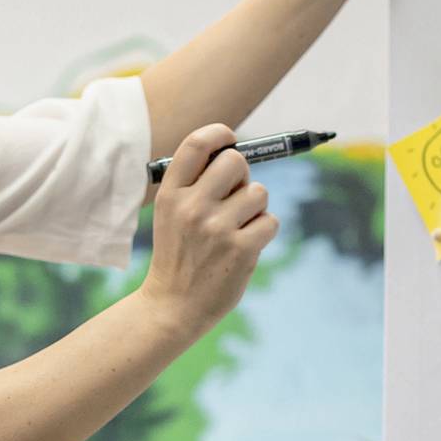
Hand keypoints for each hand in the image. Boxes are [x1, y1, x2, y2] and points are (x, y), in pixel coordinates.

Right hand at [139, 127, 276, 333]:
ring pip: (259, 193)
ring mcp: (216, 229)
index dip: (220, 134)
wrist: (171, 306)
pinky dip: (263, 231)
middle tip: (234, 198)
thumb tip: (236, 154)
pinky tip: (245, 246)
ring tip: (237, 228)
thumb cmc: (178, 255)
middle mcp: (191, 207)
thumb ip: (195, 184)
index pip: (197, 144)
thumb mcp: (171, 214)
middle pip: (236, 162)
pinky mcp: (240, 250)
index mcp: (171, 194)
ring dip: (255, 208)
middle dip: (243, 176)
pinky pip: (270, 221)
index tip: (230, 140)